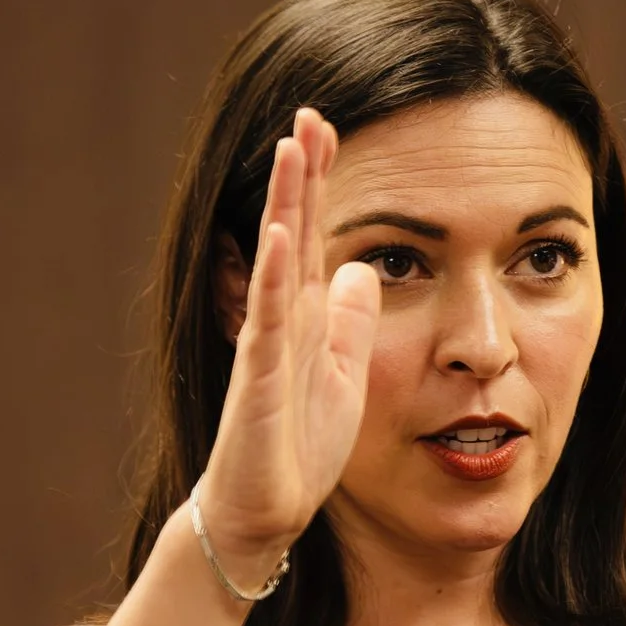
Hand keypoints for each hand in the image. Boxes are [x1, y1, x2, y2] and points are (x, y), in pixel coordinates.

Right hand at [194, 108, 382, 577]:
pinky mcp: (261, 379)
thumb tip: (364, 268)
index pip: (317, 234)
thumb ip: (350, 321)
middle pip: (294, 231)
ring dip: (285, 206)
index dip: (321, 182)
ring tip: (291, 150)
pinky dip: (275, 276)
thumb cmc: (297, 449)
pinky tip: (281, 235)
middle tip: (308, 113)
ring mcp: (269, 345)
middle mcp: (284, 319)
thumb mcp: (346, 375)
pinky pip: (269, 320)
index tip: (328, 125)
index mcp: (308, 316)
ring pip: (278, 262)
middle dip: (301, 174)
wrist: (263, 513)